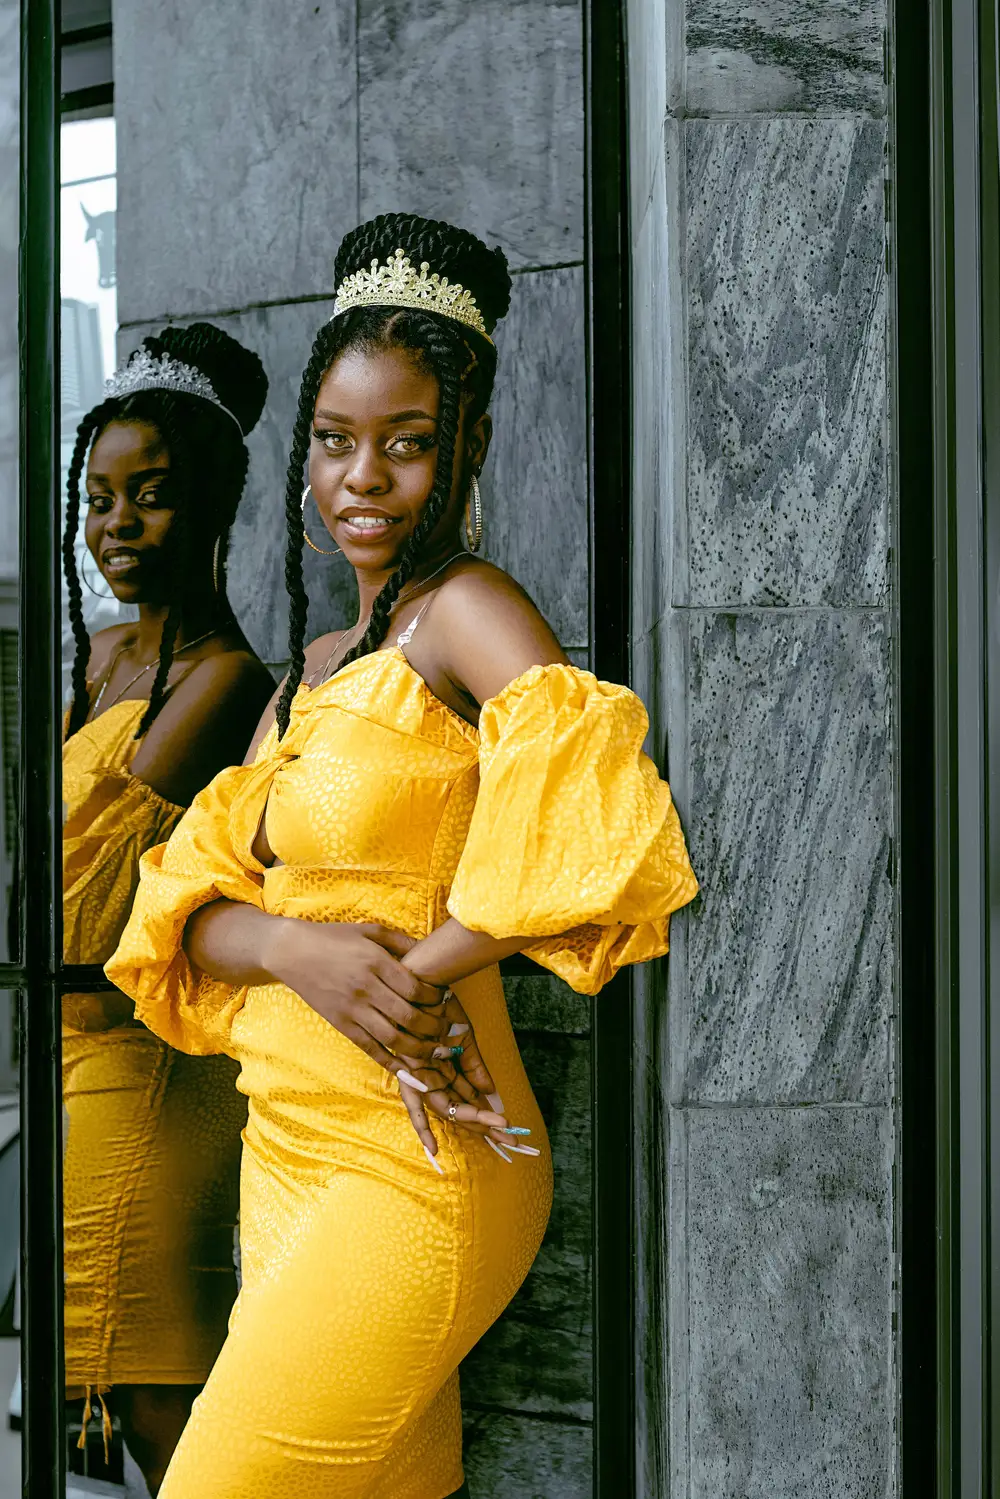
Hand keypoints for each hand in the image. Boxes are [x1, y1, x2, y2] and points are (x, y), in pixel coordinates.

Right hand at [262, 919, 448, 1074]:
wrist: (290, 952)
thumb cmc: (332, 937)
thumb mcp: (368, 930)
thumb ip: (399, 941)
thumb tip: (427, 949)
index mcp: (375, 962)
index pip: (415, 988)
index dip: (435, 998)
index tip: (445, 1000)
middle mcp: (365, 988)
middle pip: (408, 1016)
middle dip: (433, 1027)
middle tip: (447, 1031)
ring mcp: (352, 1009)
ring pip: (393, 1038)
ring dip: (418, 1049)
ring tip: (435, 1053)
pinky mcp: (341, 1024)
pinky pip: (370, 1047)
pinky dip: (390, 1061)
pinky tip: (406, 1069)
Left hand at [395, 991, 534, 1166]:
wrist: (425, 976)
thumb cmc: (441, 1005)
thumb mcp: (464, 1036)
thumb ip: (473, 1064)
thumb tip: (489, 1091)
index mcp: (440, 1069)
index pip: (459, 1101)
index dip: (479, 1118)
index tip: (503, 1132)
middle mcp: (427, 1074)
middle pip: (451, 1108)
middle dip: (479, 1124)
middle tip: (505, 1135)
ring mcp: (416, 1070)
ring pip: (441, 1106)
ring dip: (469, 1117)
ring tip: (496, 1125)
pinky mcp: (407, 1062)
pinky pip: (415, 1099)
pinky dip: (425, 1122)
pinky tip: (437, 1143)